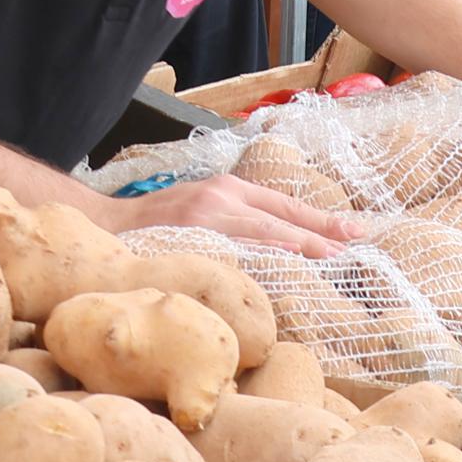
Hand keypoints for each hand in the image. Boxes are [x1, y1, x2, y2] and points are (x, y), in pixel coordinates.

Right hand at [102, 174, 375, 254]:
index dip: (320, 220)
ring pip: (261, 234)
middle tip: (353, 249)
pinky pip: (232, 256)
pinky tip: (281, 270)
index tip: (355, 232)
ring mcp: (204, 221)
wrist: (106, 229)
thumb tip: (289, 247)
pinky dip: (259, 263)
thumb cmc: (160, 226)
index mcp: (227, 190)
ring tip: (330, 257)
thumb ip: (241, 223)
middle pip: (279, 218)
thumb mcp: (204, 209)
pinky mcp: (187, 242)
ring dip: (298, 248)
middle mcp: (219, 199)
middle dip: (319, 235)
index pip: (284, 205)